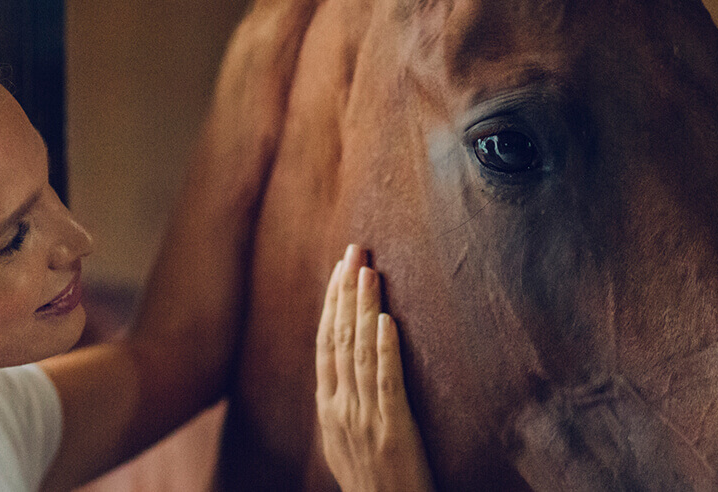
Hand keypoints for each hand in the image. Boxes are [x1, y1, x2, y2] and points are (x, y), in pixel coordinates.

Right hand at [316, 245, 433, 491]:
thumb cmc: (372, 484)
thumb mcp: (344, 444)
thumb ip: (341, 406)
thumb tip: (340, 370)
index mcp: (327, 408)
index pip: (325, 342)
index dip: (332, 302)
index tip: (340, 266)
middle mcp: (340, 408)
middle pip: (339, 338)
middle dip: (346, 291)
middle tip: (355, 250)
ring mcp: (364, 419)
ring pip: (359, 353)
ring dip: (364, 308)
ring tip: (369, 271)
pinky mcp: (392, 431)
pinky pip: (386, 383)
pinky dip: (385, 350)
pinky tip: (387, 321)